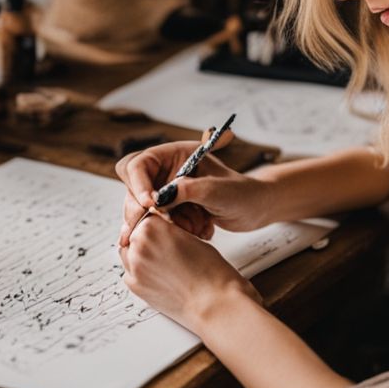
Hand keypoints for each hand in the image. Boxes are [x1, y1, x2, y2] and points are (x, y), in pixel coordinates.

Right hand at [116, 141, 275, 247]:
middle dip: (143, 209)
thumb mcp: (218, 190)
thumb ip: (189, 190)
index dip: (138, 184)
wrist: (255, 210)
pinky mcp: (170, 210)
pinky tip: (199, 231)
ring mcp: (166, 191)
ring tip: (195, 227)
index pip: (139, 164)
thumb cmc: (242, 193)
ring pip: (142, 210)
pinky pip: (156, 223)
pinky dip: (172, 232)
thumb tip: (161, 198)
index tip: (151, 204)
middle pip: (133, 188)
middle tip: (158, 224)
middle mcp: (165, 171)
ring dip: (164, 223)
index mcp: (175, 155)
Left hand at [118, 213, 262, 333]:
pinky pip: (130, 273)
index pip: (145, 217)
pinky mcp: (135, 286)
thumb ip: (169, 232)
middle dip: (147, 240)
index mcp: (152, 226)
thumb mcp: (191, 238)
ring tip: (164, 264)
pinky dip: (141, 273)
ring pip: (129, 254)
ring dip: (140, 255)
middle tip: (165, 250)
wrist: (215, 303)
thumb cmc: (212, 271)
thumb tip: (159, 234)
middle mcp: (138, 245)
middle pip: (134, 235)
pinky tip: (160, 276)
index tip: (163, 232)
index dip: (156, 225)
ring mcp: (134, 267)